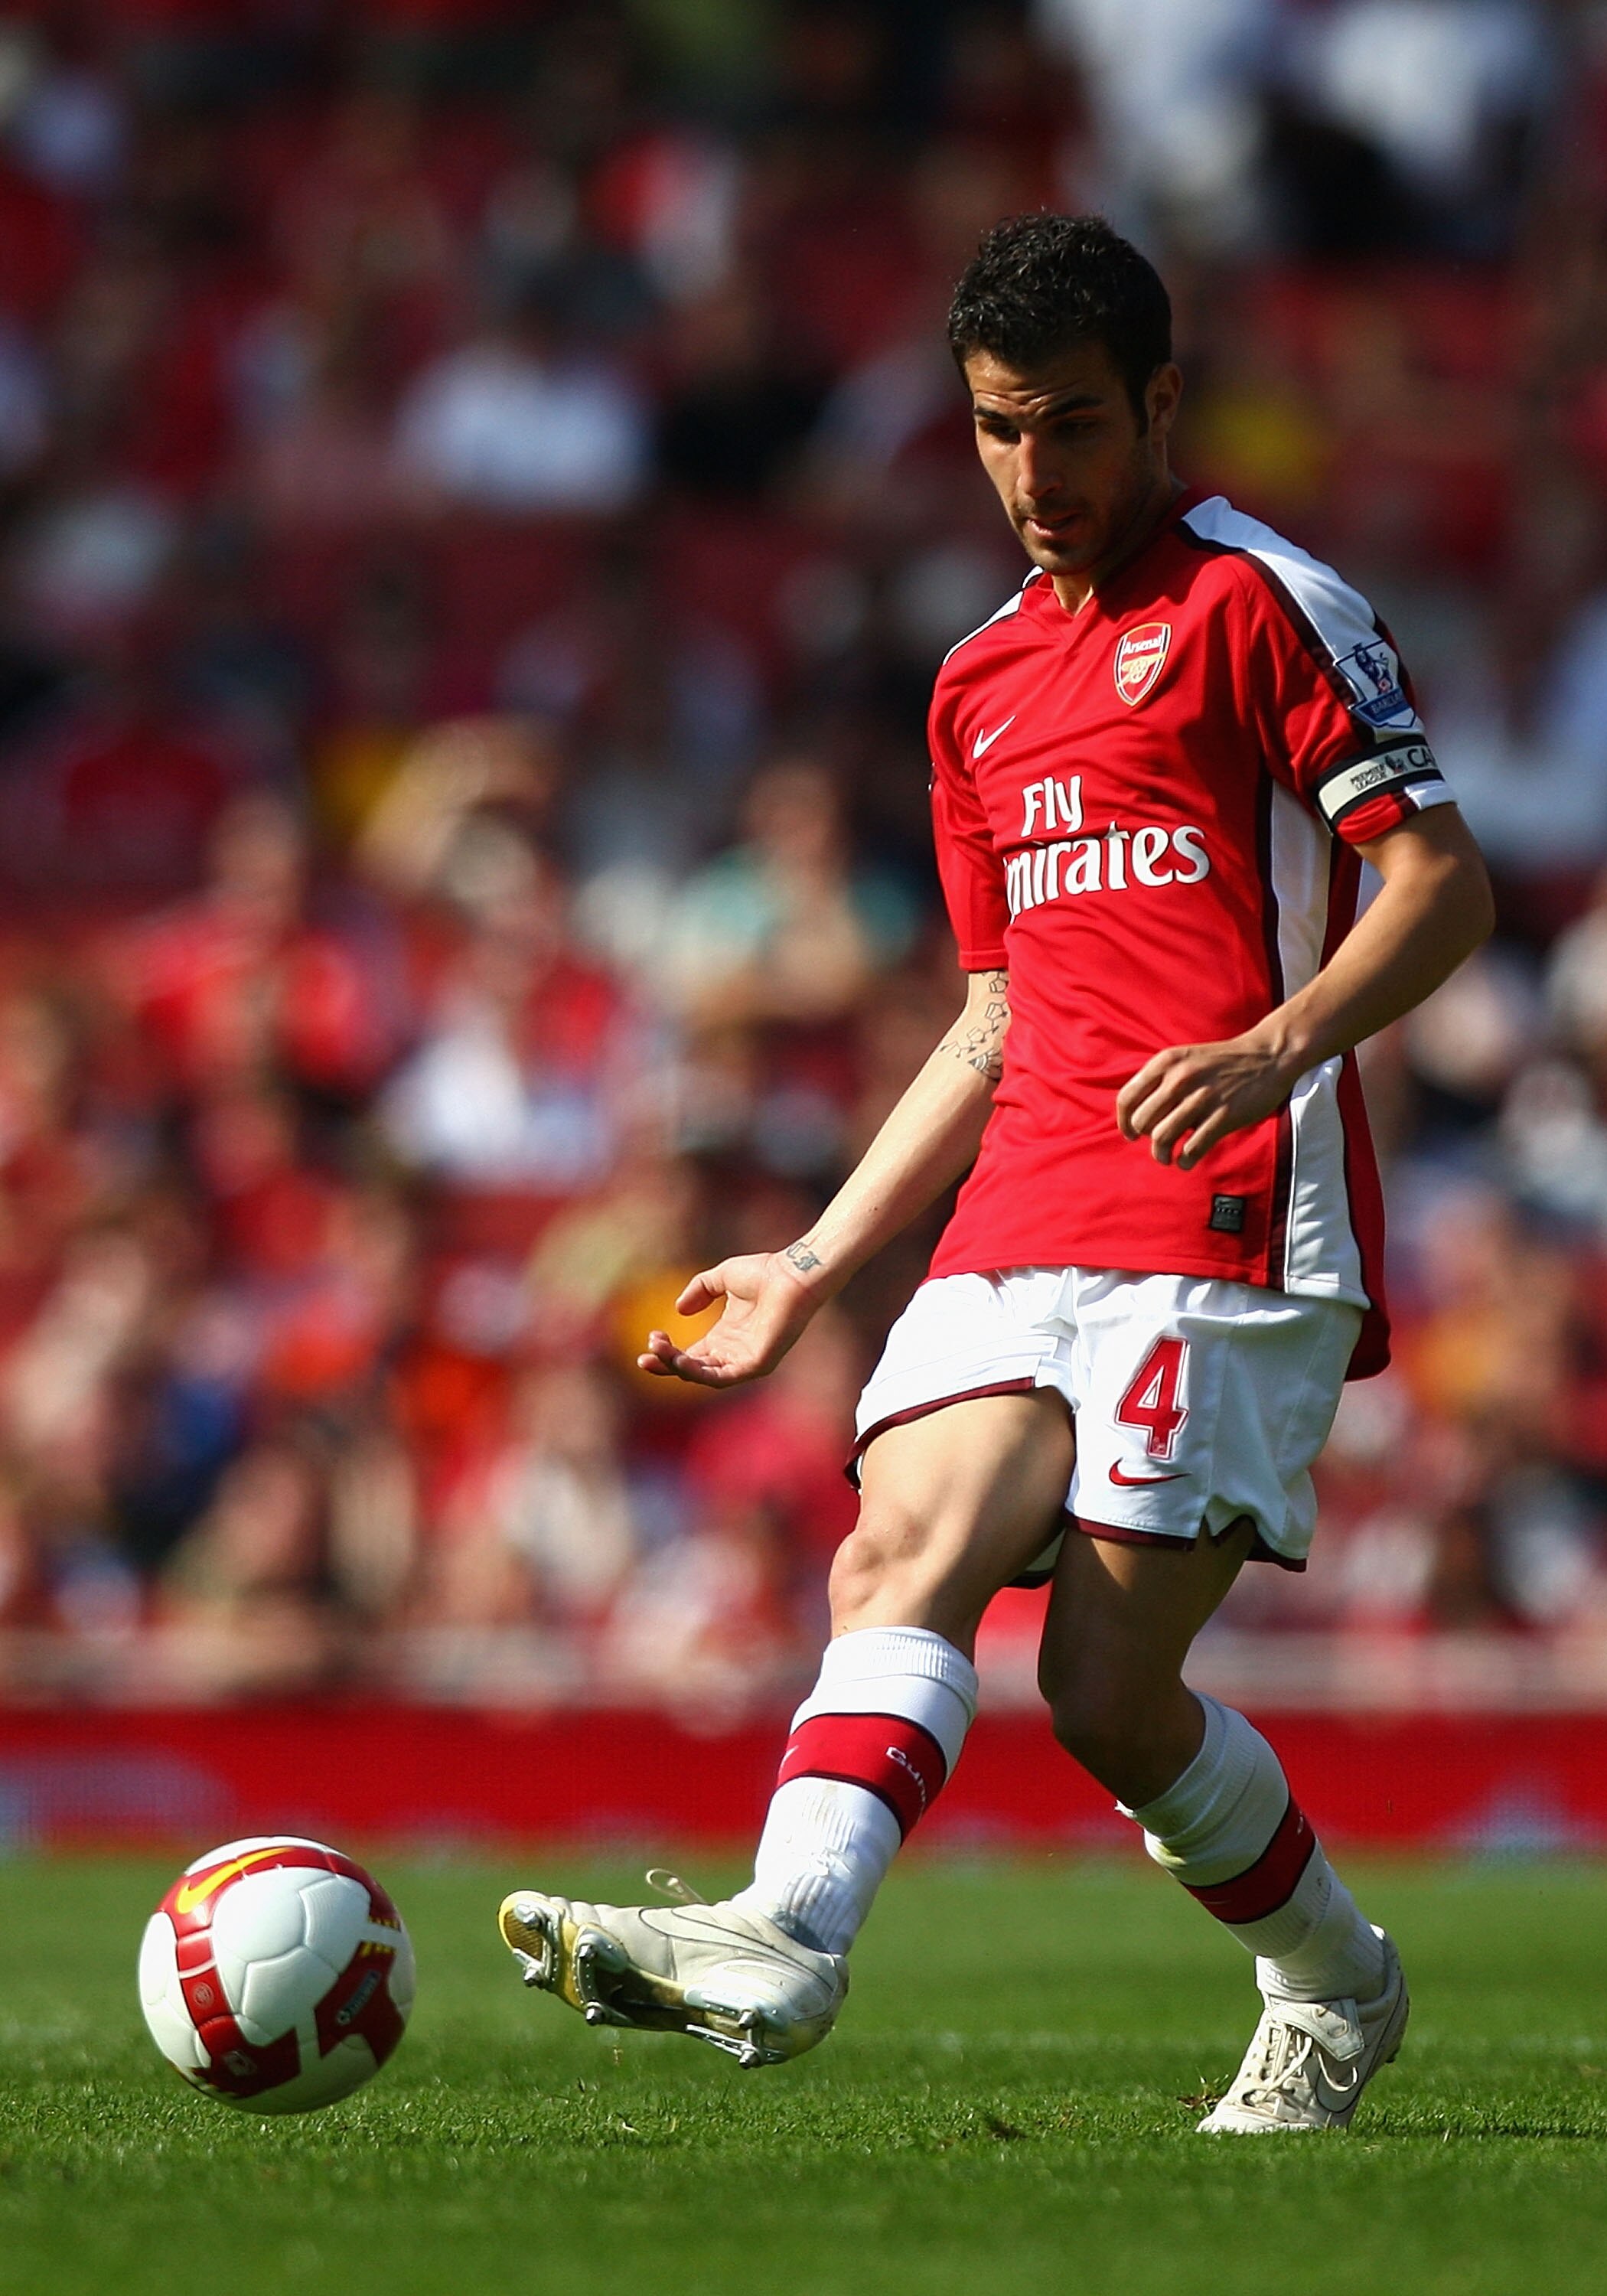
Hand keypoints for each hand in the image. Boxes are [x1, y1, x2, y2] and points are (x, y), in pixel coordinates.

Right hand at [637, 1249, 823, 1388]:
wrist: (792, 1273)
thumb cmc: (764, 1272)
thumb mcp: (721, 1278)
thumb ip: (699, 1290)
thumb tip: (679, 1311)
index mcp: (725, 1336)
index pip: (691, 1354)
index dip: (668, 1350)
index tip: (652, 1337)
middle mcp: (733, 1352)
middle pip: (692, 1368)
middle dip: (666, 1364)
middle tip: (643, 1357)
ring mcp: (745, 1361)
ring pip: (704, 1375)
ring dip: (677, 1367)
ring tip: (657, 1354)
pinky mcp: (756, 1365)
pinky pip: (722, 1377)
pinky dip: (699, 1372)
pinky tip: (680, 1360)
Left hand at [1116, 1029, 1302, 1168]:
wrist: (1268, 1056)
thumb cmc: (1221, 1063)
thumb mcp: (1184, 1059)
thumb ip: (1159, 1080)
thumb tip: (1135, 1114)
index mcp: (1166, 1063)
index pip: (1127, 1098)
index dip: (1124, 1122)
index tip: (1131, 1134)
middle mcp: (1180, 1079)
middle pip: (1142, 1122)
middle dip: (1145, 1138)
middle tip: (1157, 1143)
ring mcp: (1202, 1098)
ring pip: (1162, 1138)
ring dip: (1161, 1155)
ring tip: (1168, 1157)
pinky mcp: (1224, 1117)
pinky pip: (1192, 1149)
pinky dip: (1185, 1161)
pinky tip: (1187, 1161)